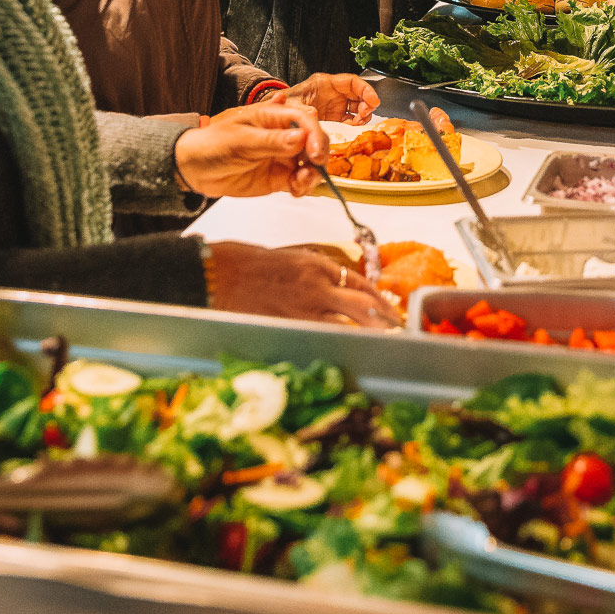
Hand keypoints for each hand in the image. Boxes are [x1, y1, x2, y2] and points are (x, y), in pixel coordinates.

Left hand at [177, 103, 327, 197]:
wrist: (195, 169)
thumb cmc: (213, 144)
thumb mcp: (241, 141)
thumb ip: (271, 141)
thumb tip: (301, 137)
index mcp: (274, 117)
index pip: (304, 120)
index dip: (314, 134)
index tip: (314, 153)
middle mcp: (284, 135)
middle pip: (314, 140)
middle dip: (319, 154)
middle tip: (313, 169)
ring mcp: (283, 157)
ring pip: (311, 163)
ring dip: (313, 173)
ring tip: (300, 184)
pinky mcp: (280, 177)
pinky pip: (300, 182)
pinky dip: (304, 187)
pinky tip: (295, 190)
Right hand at [203, 241, 401, 327]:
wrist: (216, 274)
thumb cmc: (243, 264)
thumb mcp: (286, 260)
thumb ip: (310, 274)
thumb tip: (326, 288)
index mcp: (316, 265)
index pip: (360, 282)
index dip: (378, 298)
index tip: (389, 309)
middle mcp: (318, 286)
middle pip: (365, 304)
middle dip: (386, 319)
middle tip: (398, 330)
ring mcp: (307, 308)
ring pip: (351, 324)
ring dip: (370, 335)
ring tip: (385, 345)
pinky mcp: (292, 326)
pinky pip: (324, 337)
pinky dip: (339, 345)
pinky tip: (349, 353)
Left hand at [283, 73, 379, 122]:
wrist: (274, 117)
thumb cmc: (282, 105)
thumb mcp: (290, 105)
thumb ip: (301, 109)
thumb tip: (313, 114)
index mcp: (324, 83)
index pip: (351, 81)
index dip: (366, 89)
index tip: (374, 101)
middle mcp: (333, 93)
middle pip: (358, 93)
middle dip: (366, 103)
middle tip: (365, 116)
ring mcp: (334, 106)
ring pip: (357, 107)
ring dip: (362, 115)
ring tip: (357, 124)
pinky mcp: (334, 118)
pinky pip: (350, 119)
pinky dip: (355, 124)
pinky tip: (352, 129)